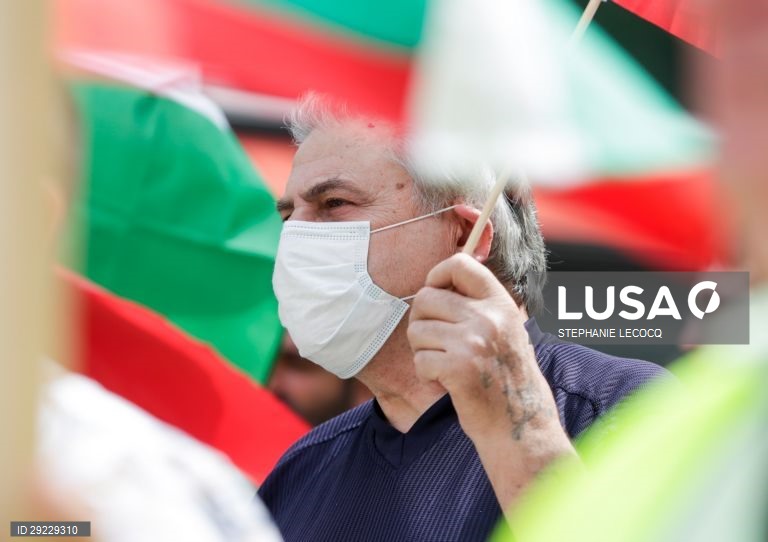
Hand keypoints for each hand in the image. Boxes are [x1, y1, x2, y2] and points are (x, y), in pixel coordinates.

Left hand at [407, 253, 574, 510]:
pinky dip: (425, 373)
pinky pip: (420, 359)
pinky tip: (444, 382)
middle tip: (434, 340)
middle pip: (426, 298)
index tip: (436, 291)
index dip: (438, 274)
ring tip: (443, 363)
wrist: (520, 425)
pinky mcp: (458, 368)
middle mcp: (488, 318)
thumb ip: (479, 304)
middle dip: (421, 320)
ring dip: (422, 350)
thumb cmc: (507, 377)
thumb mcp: (506, 329)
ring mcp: (473, 342)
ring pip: (417, 330)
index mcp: (501, 303)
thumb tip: (438, 282)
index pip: (460, 264)